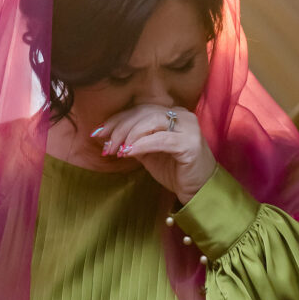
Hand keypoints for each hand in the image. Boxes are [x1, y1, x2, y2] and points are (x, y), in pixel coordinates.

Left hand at [93, 104, 215, 203]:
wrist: (199, 190)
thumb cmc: (175, 171)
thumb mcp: (149, 153)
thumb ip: (135, 140)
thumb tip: (109, 136)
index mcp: (172, 113)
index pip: (140, 109)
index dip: (117, 119)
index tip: (98, 132)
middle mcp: (181, 115)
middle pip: (143, 113)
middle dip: (119, 128)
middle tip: (105, 145)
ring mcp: (188, 127)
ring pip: (150, 122)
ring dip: (128, 136)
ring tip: (116, 150)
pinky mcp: (190, 143)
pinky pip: (160, 139)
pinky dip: (141, 144)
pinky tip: (128, 152)